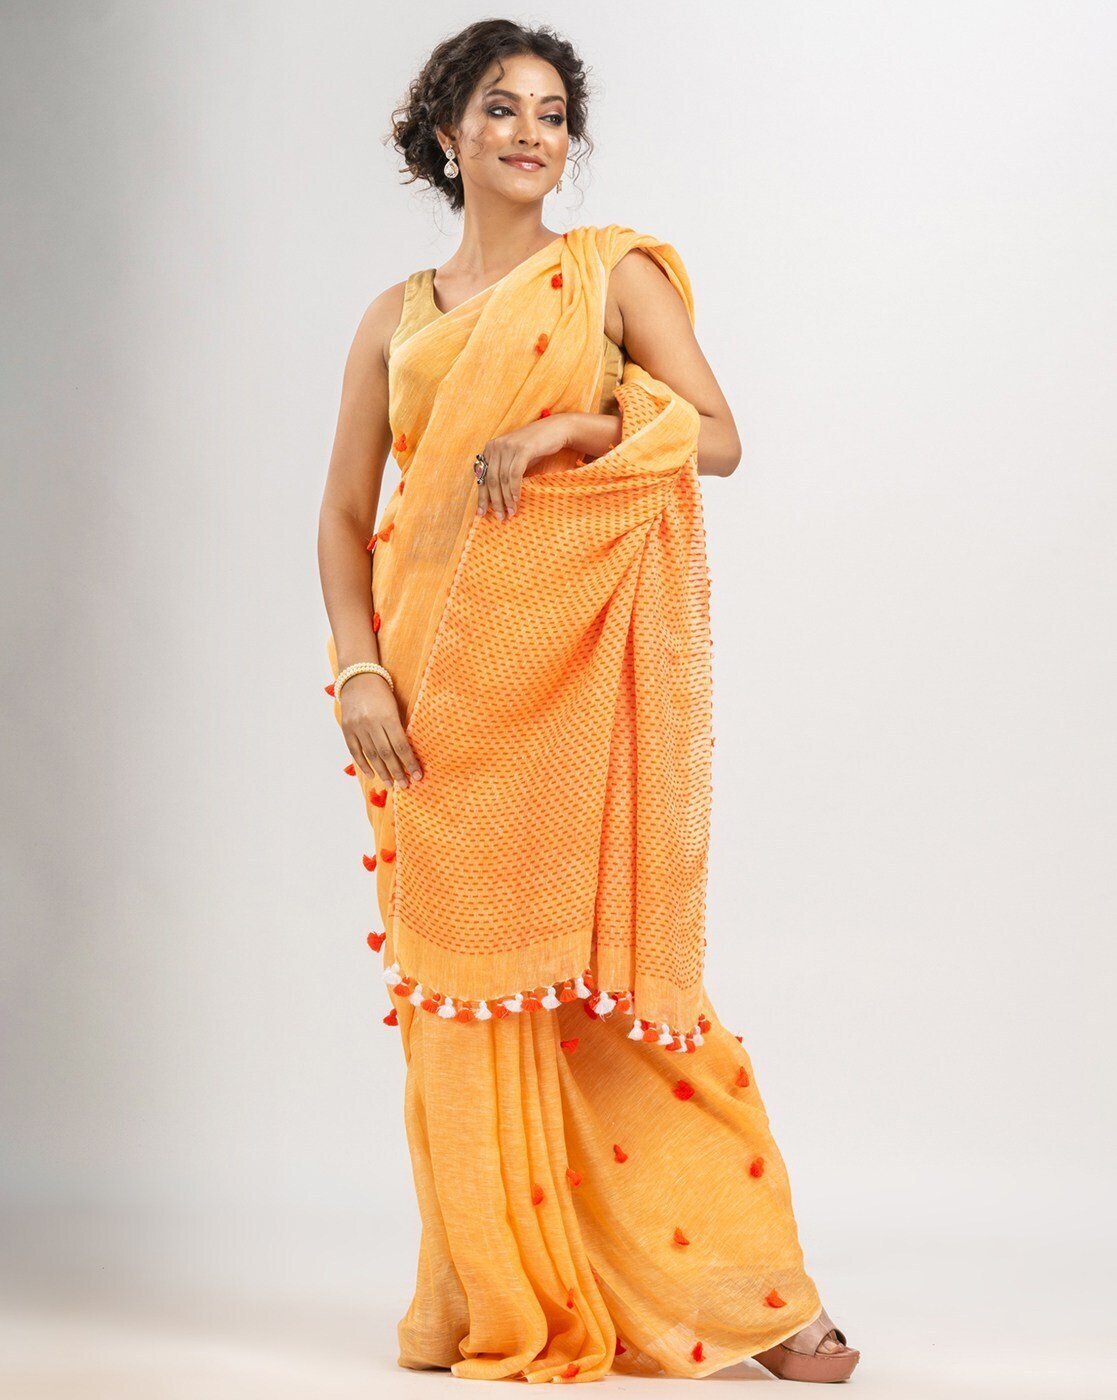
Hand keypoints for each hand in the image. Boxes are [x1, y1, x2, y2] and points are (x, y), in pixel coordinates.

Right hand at [339, 672, 422, 789]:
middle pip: (386, 753)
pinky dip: (364, 764)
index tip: (418, 776)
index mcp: (387, 716)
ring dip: (382, 771)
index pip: (401, 745)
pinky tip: (372, 774)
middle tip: (405, 785)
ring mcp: (357, 727)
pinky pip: (355, 751)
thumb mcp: (395, 706)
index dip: (410, 762)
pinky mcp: (347, 729)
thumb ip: (399, 728)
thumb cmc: (382, 692)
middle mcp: (371, 723)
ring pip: (371, 755)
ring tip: (391, 784)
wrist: (358, 677)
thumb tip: (408, 753)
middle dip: (397, 771)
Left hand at [475, 414, 572, 519]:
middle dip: (495, 502)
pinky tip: (516, 499)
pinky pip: (514, 473)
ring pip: (502, 479)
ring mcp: (508, 446)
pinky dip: (514, 488)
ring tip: (511, 512)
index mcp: (490, 449)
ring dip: (506, 499)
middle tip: (500, 517)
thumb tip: (496, 499)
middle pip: (491, 480)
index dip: (482, 497)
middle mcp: (496, 446)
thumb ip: (503, 474)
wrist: (555, 430)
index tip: (481, 514)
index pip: (482, 477)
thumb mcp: (514, 459)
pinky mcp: (522, 448)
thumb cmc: (535, 448)